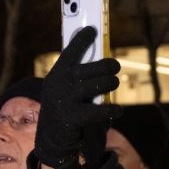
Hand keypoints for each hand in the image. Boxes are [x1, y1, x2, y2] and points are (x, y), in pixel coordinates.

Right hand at [35, 26, 121, 168]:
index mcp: (57, 73)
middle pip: (88, 69)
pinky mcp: (72, 117)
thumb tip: (105, 63)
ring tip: (114, 83)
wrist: (51, 138)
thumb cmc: (64, 107)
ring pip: (96, 86)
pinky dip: (111, 110)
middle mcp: (59, 84)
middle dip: (106, 66)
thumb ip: (79, 75)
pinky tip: (118, 110)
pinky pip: (98, 111)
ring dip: (109, 83)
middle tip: (115, 67)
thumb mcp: (65, 88)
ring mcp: (64, 100)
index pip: (70, 52)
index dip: (81, 40)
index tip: (92, 30)